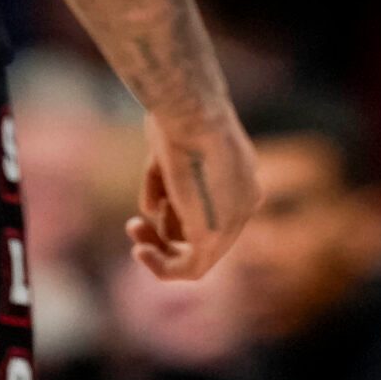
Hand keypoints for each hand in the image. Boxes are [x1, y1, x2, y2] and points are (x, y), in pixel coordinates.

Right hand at [126, 109, 260, 280]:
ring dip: (159, 246)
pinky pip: (191, 269)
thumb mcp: (169, 148)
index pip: (212, 208)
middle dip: (166, 233)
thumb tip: (152, 211)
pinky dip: (163, 268)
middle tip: (134, 225)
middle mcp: (246, 198)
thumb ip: (164, 183)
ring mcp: (236, 219)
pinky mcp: (216, 235)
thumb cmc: (176, 116)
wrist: (189, 110)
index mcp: (241, 174)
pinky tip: (141, 252)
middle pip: (204, 232)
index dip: (177, 211)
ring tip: (138, 225)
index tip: (152, 204)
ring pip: (196, 254)